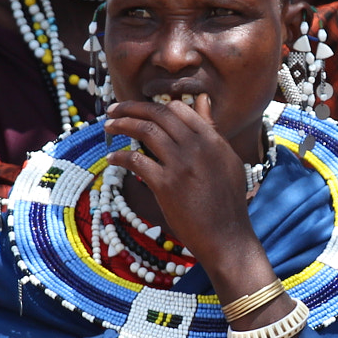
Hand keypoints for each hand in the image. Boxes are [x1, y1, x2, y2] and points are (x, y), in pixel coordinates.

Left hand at [102, 95, 260, 277]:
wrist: (227, 238)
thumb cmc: (228, 203)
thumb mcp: (228, 160)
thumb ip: (212, 130)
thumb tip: (202, 100)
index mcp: (213, 140)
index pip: (179, 109)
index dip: (155, 106)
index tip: (140, 109)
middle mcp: (197, 147)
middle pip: (158, 115)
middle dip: (131, 108)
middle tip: (114, 109)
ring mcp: (181, 165)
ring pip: (145, 131)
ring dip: (122, 125)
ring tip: (108, 126)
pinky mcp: (166, 185)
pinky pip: (136, 161)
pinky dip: (120, 157)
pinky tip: (112, 159)